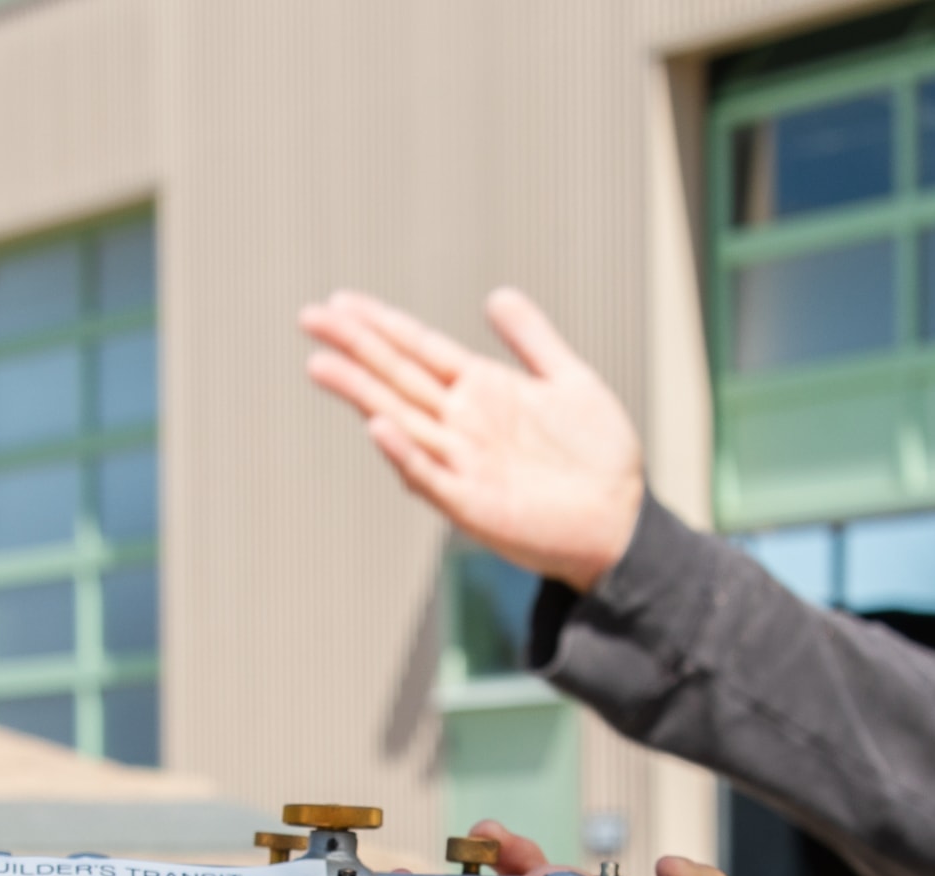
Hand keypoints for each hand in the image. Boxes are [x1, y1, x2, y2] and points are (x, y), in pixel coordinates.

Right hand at [298, 288, 645, 590]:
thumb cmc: (599, 457)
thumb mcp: (570, 381)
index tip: (340, 301)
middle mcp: (463, 424)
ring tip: (321, 364)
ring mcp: (464, 464)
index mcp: (482, 390)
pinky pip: (431, 476)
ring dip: (362, 394)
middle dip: (355, 347)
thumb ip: (533, 340)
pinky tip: (378, 427)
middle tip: (309, 317)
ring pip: (401, 421)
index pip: (420, 349)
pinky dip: (404, 454)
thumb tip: (497, 296)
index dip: (381, 324)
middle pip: (398, 378)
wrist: (624, 520)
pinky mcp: (474, 504)